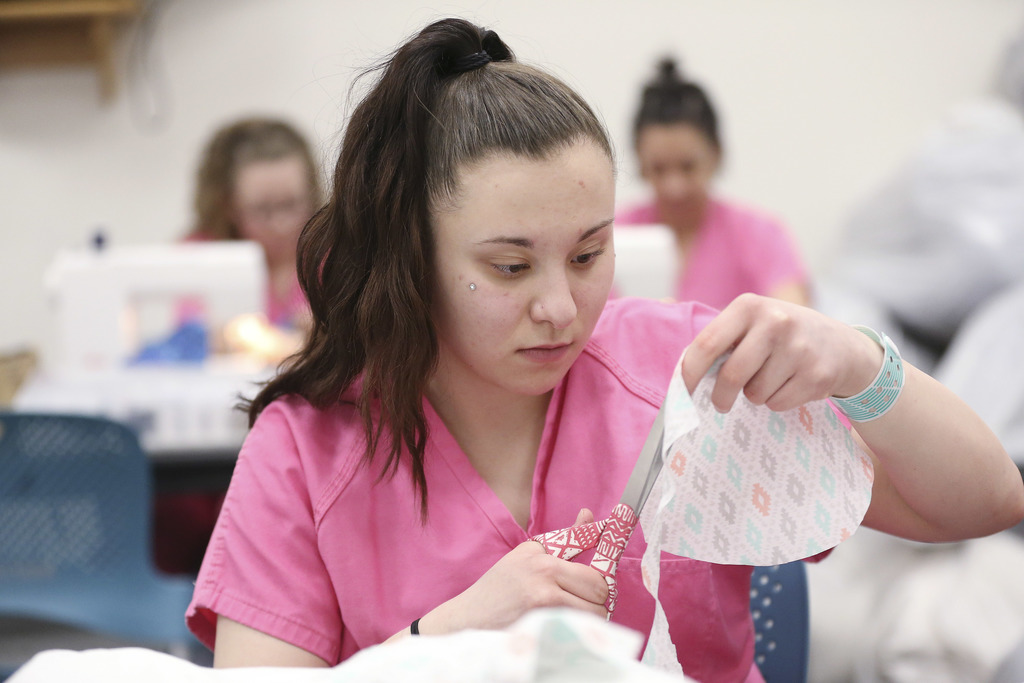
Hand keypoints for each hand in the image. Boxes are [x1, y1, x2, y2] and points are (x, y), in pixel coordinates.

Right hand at [419, 509, 608, 633]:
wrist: (469, 619)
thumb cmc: (499, 588)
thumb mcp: (527, 556)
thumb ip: (564, 540)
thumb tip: (589, 515)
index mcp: (541, 553)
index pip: (587, 544)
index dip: (609, 546)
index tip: (625, 526)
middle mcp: (544, 570)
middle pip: (598, 584)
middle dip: (600, 597)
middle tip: (590, 602)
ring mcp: (544, 597)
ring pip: (594, 608)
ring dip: (593, 616)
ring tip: (577, 616)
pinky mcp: (543, 621)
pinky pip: (580, 626)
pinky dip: (582, 630)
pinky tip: (569, 629)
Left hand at [680, 294, 882, 412]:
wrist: (841, 345)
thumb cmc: (781, 335)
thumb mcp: (753, 321)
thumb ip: (721, 337)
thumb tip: (680, 372)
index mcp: (749, 306)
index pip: (707, 344)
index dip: (689, 372)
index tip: (683, 391)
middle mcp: (776, 322)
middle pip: (732, 375)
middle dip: (720, 396)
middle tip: (720, 403)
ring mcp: (799, 348)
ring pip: (755, 394)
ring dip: (754, 395)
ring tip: (768, 380)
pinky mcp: (816, 374)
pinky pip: (777, 404)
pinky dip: (776, 402)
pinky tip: (788, 384)